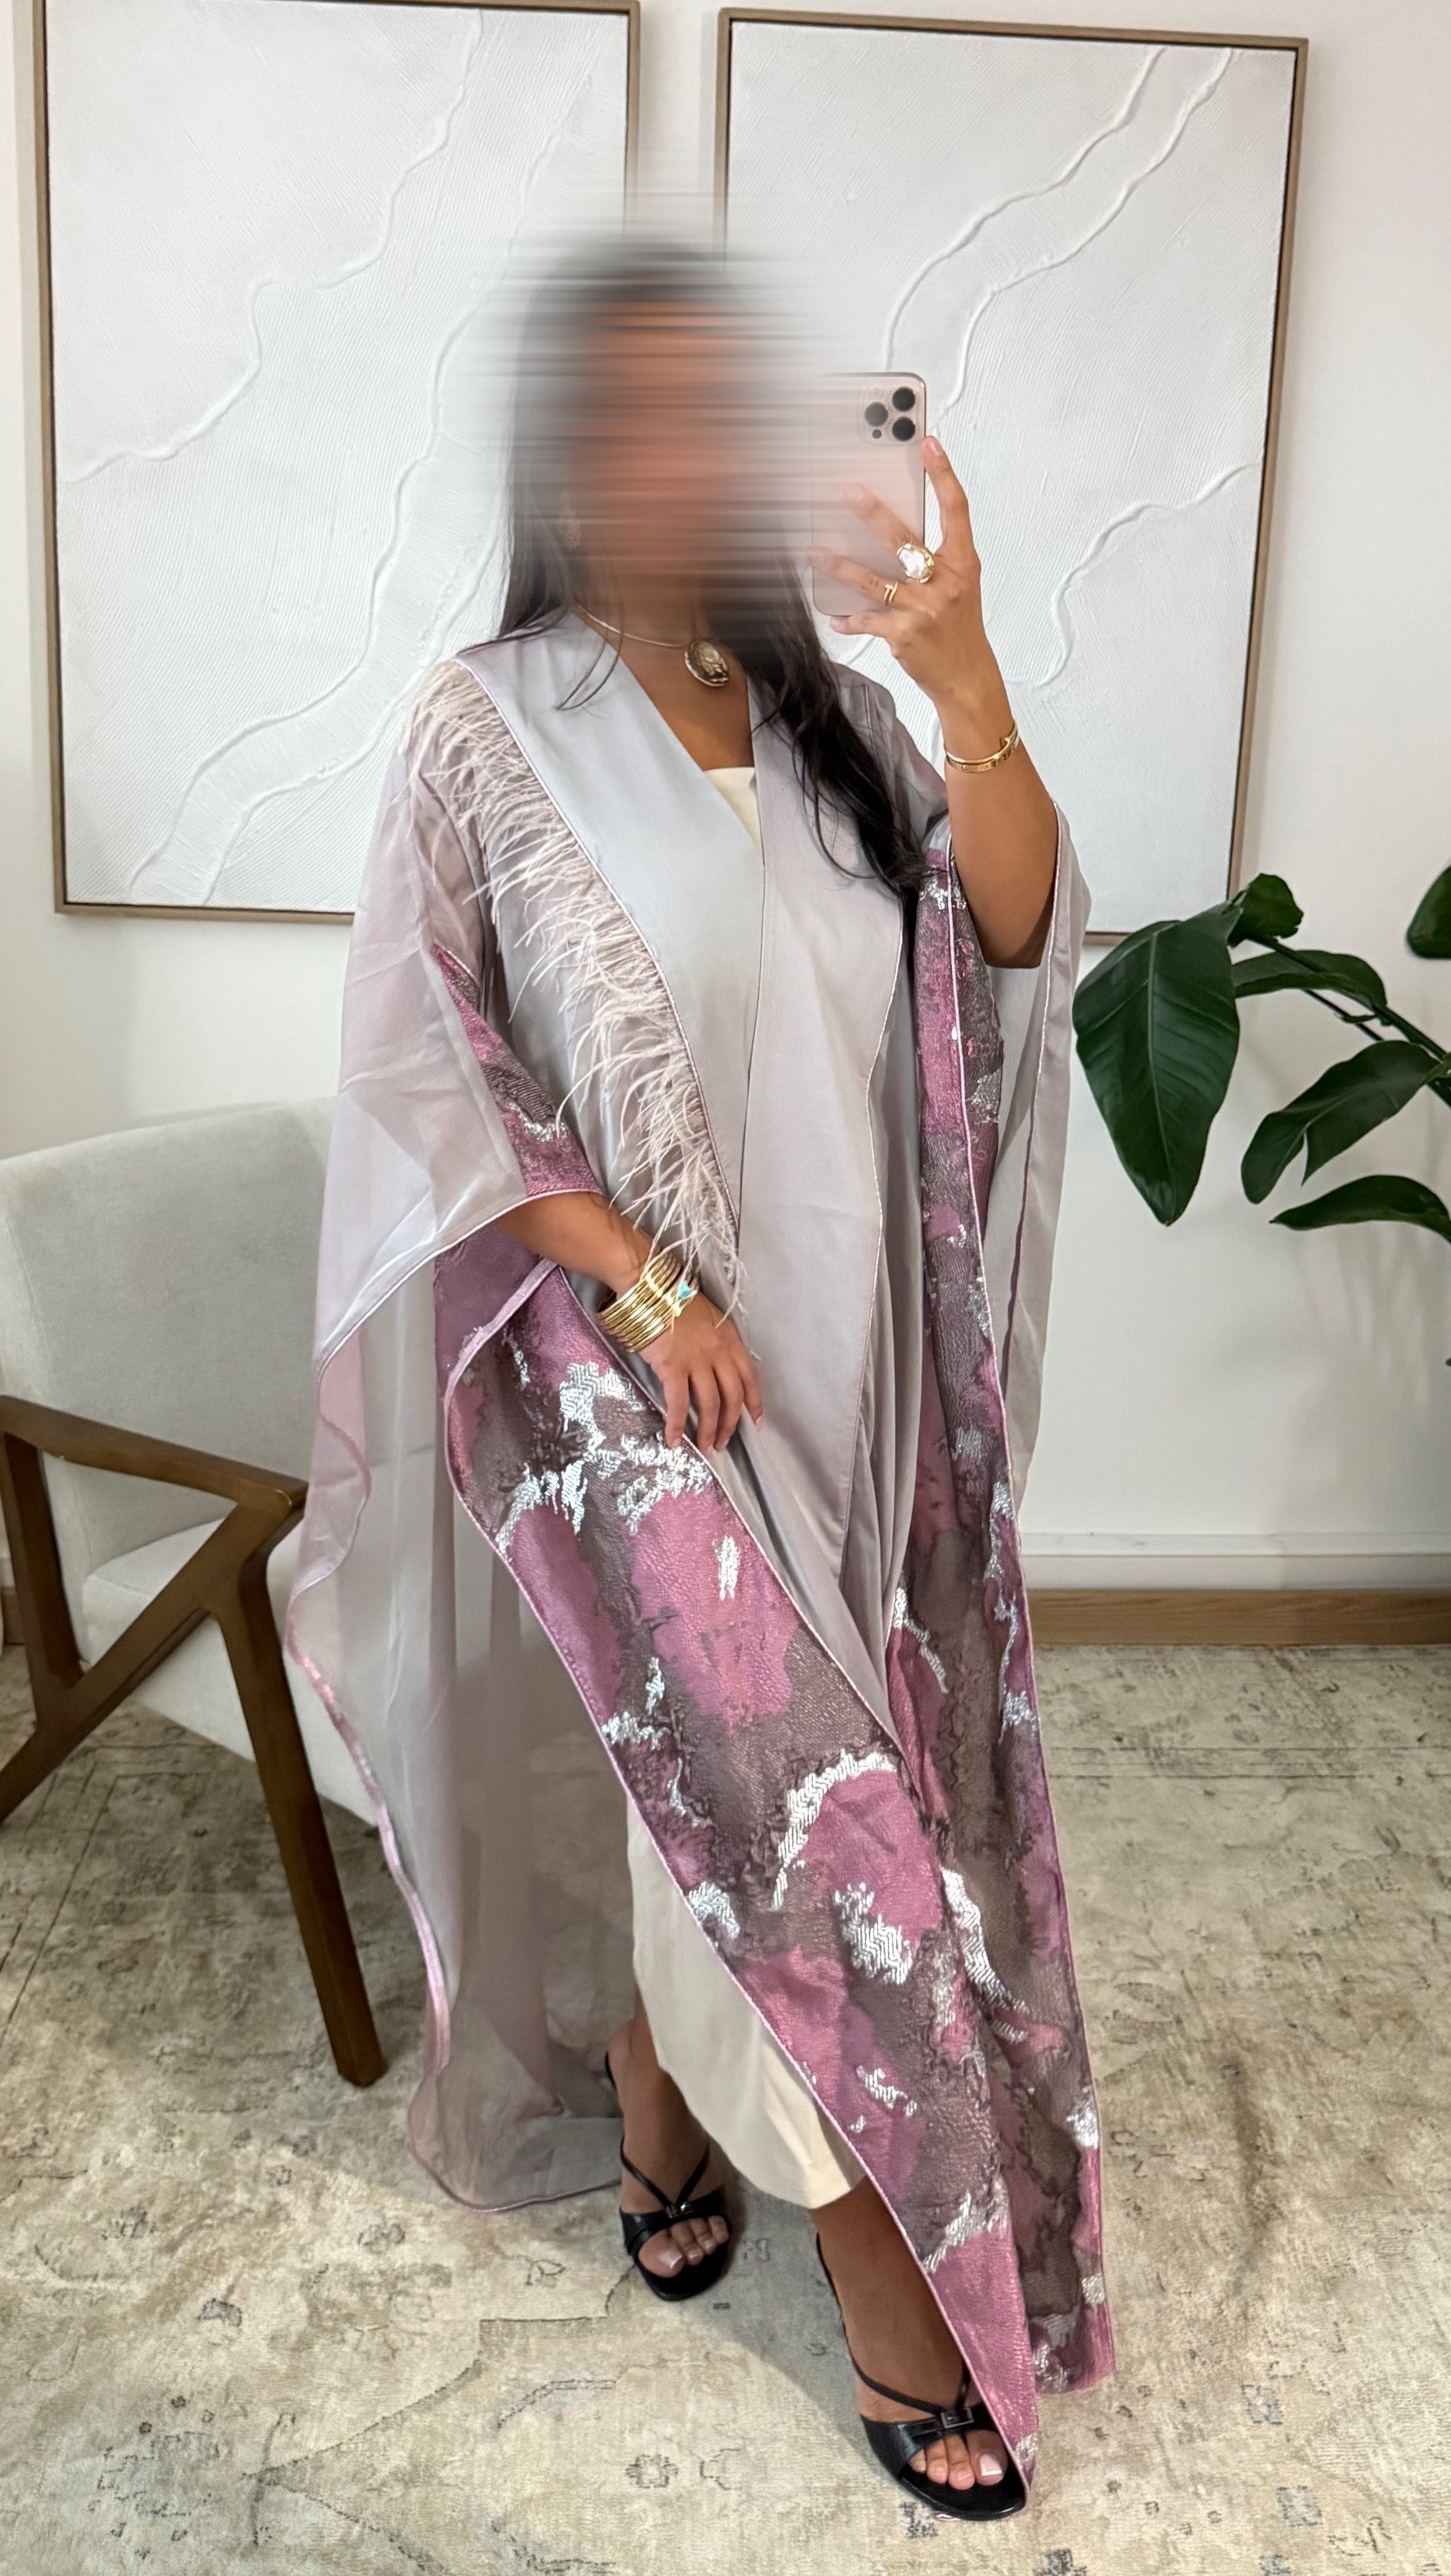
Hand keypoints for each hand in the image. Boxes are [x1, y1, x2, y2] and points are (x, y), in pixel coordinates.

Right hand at [641, 1292, 762, 1451]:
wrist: (652, 1290)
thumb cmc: (675, 1301)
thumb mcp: (708, 1318)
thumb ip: (715, 1343)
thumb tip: (712, 1367)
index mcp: (729, 1340)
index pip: (749, 1377)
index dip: (754, 1402)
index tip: (756, 1421)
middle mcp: (718, 1352)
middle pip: (732, 1396)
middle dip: (730, 1424)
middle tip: (724, 1443)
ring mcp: (697, 1361)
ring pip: (710, 1404)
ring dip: (709, 1430)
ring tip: (706, 1447)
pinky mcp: (673, 1367)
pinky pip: (679, 1404)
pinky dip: (677, 1425)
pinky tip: (674, 1439)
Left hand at [808, 437, 1006, 746]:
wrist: (967, 678)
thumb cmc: (960, 628)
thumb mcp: (959, 586)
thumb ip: (934, 557)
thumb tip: (889, 530)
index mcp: (963, 563)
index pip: (956, 509)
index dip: (943, 474)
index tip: (928, 443)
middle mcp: (945, 582)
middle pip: (904, 539)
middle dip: (874, 513)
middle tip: (848, 491)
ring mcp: (923, 609)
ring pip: (873, 580)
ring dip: (840, 565)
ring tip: (815, 551)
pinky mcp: (904, 634)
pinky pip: (867, 620)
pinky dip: (848, 619)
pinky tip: (835, 616)